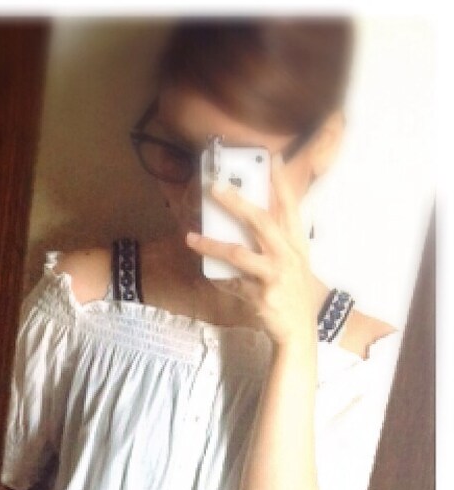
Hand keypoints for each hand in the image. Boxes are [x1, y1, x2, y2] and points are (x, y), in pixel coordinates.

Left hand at [185, 154, 314, 348]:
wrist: (299, 330)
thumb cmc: (291, 291)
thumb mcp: (292, 262)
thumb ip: (276, 241)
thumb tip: (249, 219)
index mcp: (297, 243)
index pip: (290, 207)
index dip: (281, 182)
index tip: (273, 159)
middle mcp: (288, 255)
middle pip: (261, 221)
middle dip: (237, 202)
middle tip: (216, 187)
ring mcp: (275, 276)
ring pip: (238, 253)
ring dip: (211, 244)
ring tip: (191, 238)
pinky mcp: (261, 296)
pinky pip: (231, 283)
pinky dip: (216, 278)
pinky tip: (204, 273)